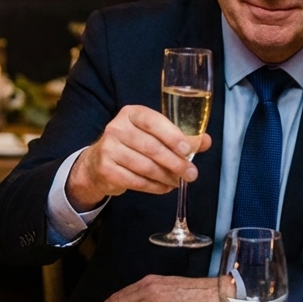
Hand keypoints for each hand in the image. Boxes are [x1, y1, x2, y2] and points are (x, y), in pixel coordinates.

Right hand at [65, 105, 212, 211]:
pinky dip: (154, 187)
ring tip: (178, 181)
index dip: (172, 135)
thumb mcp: (153, 135)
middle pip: (151, 147)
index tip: (187, 150)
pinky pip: (136, 181)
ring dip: (166, 176)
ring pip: (145, 166)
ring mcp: (108, 149)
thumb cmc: (132, 145)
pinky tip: (164, 187)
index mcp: (131, 113)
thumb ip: (179, 137)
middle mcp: (116, 128)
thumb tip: (205, 141)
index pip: (153, 121)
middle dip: (175, 162)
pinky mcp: (106, 170)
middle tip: (191, 174)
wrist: (98, 163)